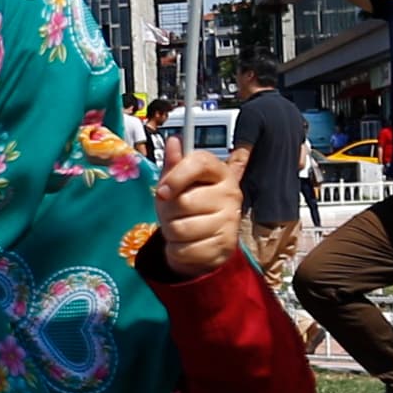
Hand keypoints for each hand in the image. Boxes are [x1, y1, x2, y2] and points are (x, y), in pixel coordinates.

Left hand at [151, 148, 245, 277]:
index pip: (199, 163)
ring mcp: (230, 220)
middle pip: (183, 201)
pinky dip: (177, 251)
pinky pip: (185, 249)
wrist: (206, 240)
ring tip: (179, 229)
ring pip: (181, 228)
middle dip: (168, 213)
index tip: (162, 192)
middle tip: (173, 215)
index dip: (176, 176)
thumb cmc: (190, 205)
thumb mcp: (177, 183)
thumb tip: (174, 141)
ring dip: (171, 233)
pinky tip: (185, 244)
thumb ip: (174, 164)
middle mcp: (230, 193)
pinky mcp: (225, 245)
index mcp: (219, 171)